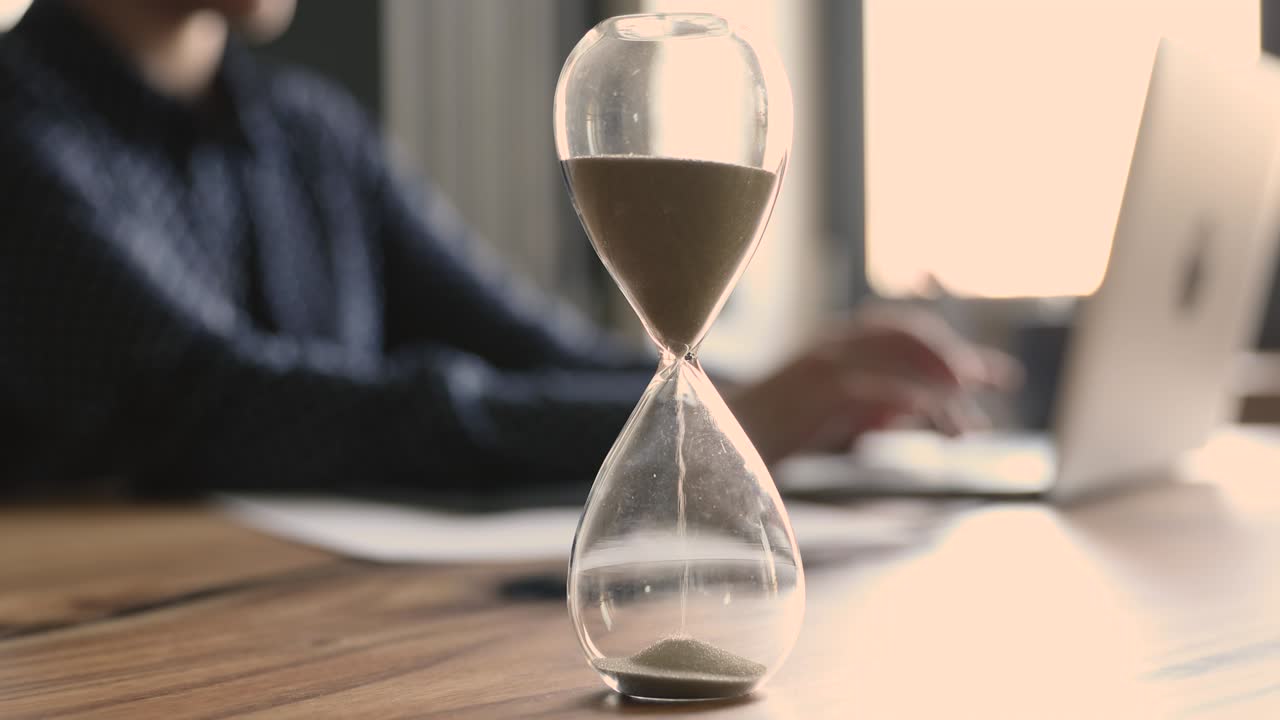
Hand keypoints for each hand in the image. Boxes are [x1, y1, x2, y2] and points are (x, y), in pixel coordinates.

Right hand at [726, 304, 1021, 464]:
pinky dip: (923, 406)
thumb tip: (905, 414)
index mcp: (829, 346)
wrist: (705, 454)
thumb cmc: (760, 442)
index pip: (899, 330)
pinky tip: (943, 427)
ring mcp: (825, 364)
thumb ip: (865, 412)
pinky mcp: (822, 391)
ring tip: (967, 424)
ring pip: (904, 359)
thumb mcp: (825, 422)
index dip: (946, 348)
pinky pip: (888, 389)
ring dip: (944, 389)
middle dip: (955, 360)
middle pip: (908, 336)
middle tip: (994, 383)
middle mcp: (830, 345)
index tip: (989, 372)